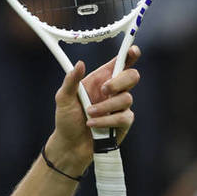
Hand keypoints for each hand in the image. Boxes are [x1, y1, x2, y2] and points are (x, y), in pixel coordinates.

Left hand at [51, 46, 141, 164]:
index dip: (129, 55)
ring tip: (88, 114)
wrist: (70, 145)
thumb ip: (71, 81)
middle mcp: (113, 91)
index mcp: (100, 80)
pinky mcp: (123, 122)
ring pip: (127, 98)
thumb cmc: (66, 120)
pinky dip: (106, 120)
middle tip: (103, 90)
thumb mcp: (63, 98)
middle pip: (132, 76)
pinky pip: (123, 117)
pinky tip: (92, 124)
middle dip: (119, 82)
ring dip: (105, 106)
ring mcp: (120, 107)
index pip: (119, 63)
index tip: (133, 50)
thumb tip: (80, 64)